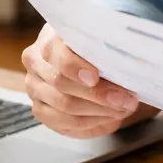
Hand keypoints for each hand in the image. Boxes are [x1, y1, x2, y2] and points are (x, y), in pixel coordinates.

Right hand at [20, 24, 157, 137]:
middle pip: (61, 85)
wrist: (83, 55)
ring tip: (123, 110)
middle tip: (126, 100)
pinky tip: (110, 120)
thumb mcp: (101, 36)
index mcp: (48, 39)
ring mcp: (35, 89)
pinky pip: (65, 126)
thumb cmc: (95, 45)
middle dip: (98, 96)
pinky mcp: (41, 110)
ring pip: (64, 109)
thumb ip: (107, 45)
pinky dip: (92, 126)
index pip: (55, 53)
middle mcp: (36, 64)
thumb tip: (128, 61)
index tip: (95, 77)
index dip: (74, 67)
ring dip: (99, 114)